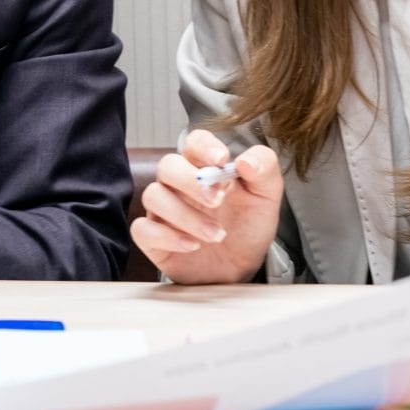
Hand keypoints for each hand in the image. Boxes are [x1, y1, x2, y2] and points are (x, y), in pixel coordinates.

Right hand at [129, 128, 283, 283]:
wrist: (242, 267)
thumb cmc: (248, 226)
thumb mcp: (266, 196)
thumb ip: (264, 170)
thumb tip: (245, 160)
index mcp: (205, 166)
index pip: (194, 142)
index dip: (203, 147)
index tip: (221, 160)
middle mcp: (179, 184)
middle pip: (167, 166)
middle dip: (190, 181)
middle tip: (217, 201)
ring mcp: (164, 210)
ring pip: (153, 196)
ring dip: (185, 215)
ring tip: (217, 235)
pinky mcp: (154, 238)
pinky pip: (143, 229)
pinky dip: (166, 237)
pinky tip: (192, 246)